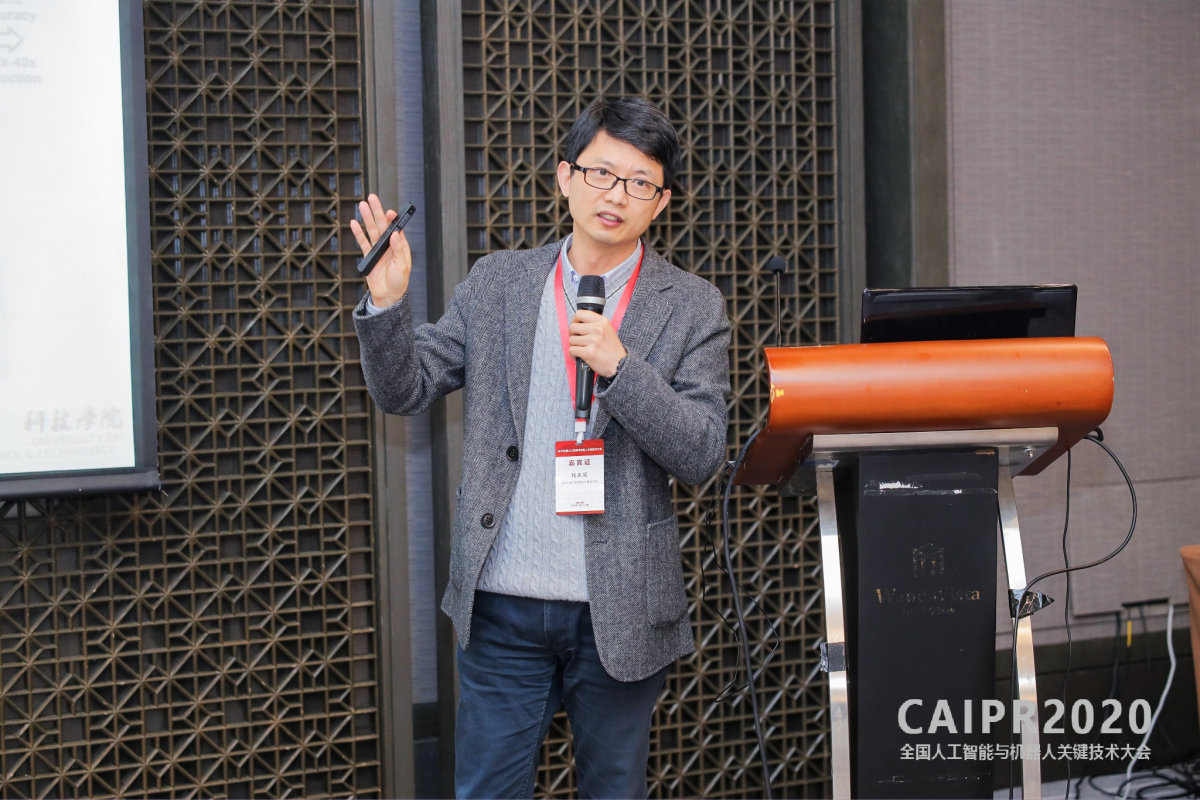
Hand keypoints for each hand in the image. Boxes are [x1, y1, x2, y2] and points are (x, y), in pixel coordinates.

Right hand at [349, 193, 411, 307]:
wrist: (387, 296)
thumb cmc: (399, 282)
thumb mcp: (402, 266)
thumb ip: (399, 250)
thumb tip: (395, 234)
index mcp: (400, 246)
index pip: (396, 228)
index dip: (392, 219)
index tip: (389, 211)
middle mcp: (389, 245)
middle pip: (382, 225)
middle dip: (377, 211)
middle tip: (372, 198)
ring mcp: (378, 250)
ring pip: (372, 230)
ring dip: (367, 218)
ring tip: (362, 205)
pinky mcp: (369, 256)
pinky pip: (363, 242)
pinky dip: (359, 233)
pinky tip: (355, 223)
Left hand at [569, 310, 626, 377]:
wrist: (620, 364)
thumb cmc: (613, 350)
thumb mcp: (608, 330)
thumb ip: (595, 324)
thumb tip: (578, 323)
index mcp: (602, 322)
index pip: (580, 314)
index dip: (574, 320)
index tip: (575, 325)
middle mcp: (598, 329)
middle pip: (573, 327)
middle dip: (572, 335)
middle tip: (577, 340)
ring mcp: (593, 340)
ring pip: (571, 340)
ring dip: (574, 346)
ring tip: (581, 349)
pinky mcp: (589, 352)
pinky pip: (572, 350)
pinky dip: (573, 355)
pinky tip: (579, 356)